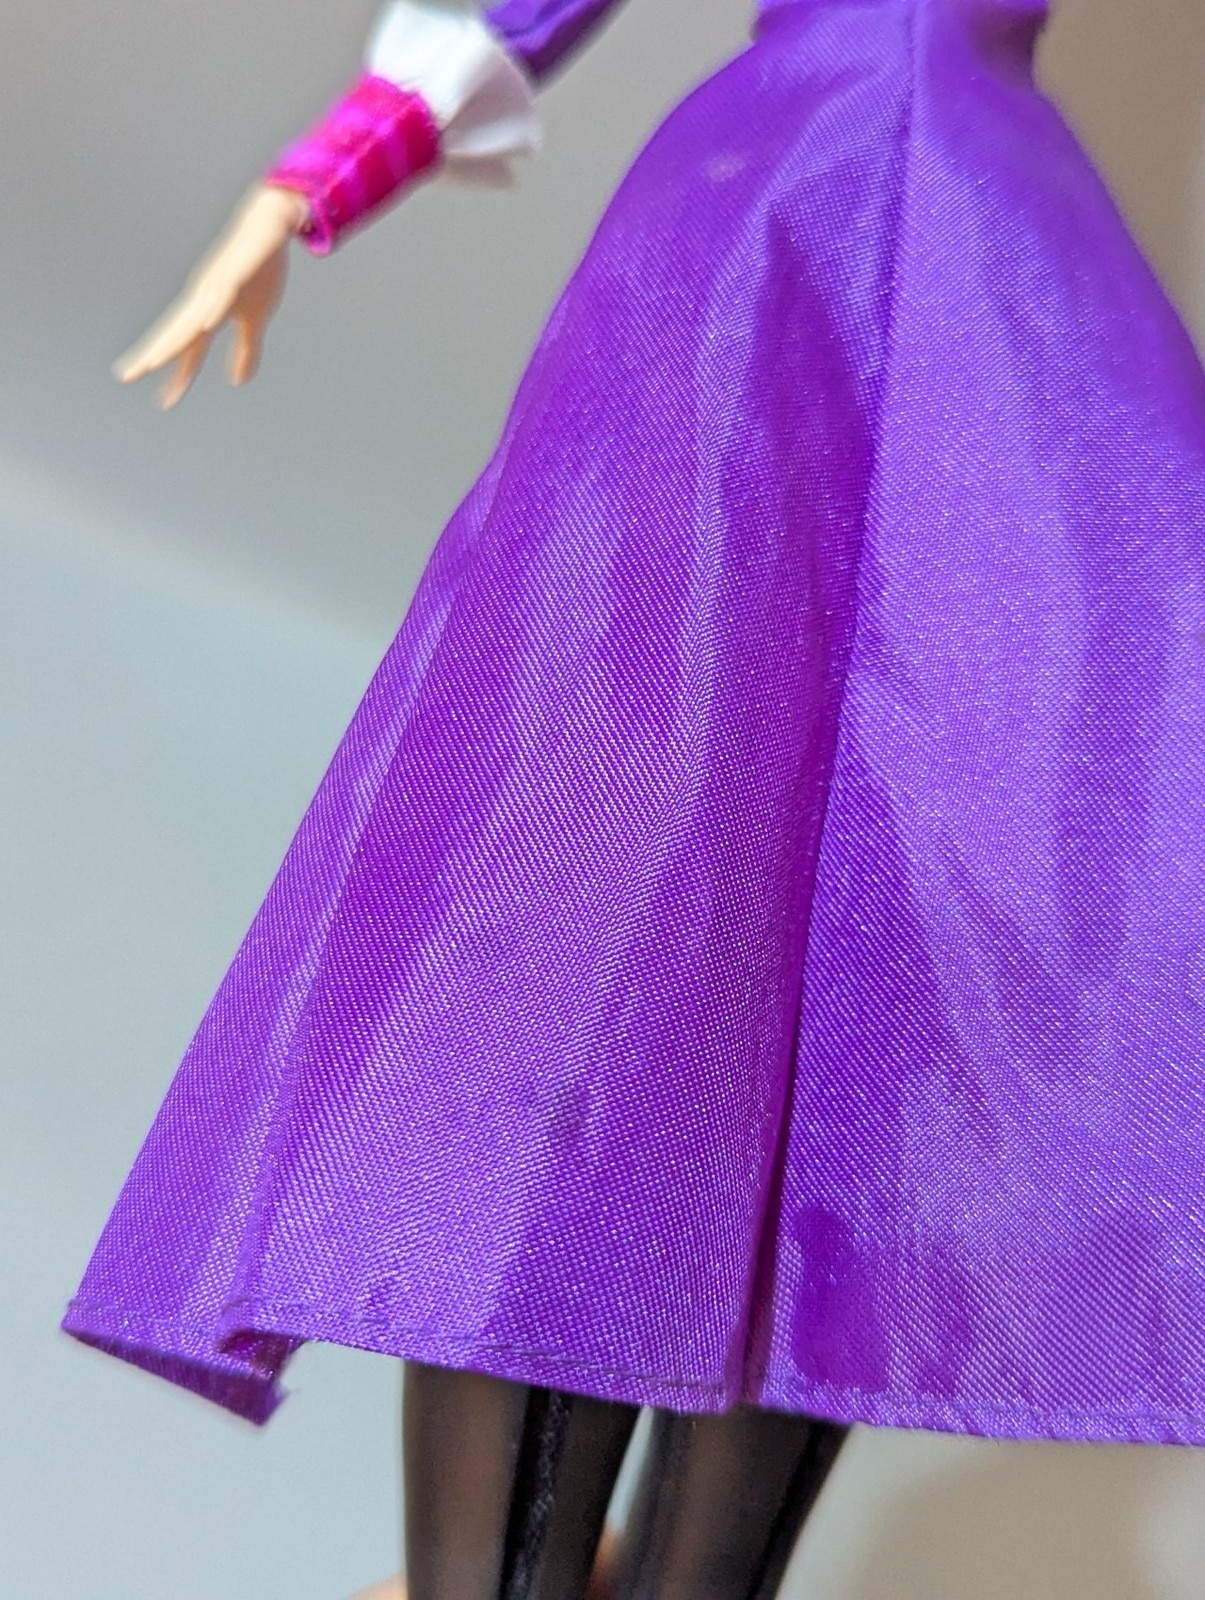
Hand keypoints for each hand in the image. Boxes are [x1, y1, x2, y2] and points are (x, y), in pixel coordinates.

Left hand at [114, 181, 310, 408]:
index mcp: (207, 313)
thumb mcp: (254, 319)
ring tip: (154, 360)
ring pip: (192, 316)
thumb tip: (238, 382)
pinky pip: (223, 291)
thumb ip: (245, 350)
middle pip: (175, 333)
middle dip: (152, 356)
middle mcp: (203, 300)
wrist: (268, 226)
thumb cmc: (257, 272)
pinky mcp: (236, 268)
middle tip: (127, 377)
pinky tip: (207, 322)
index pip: (188, 350)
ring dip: (173, 338)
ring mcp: (217, 284)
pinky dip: (213, 307)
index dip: (177, 376)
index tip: (165, 402)